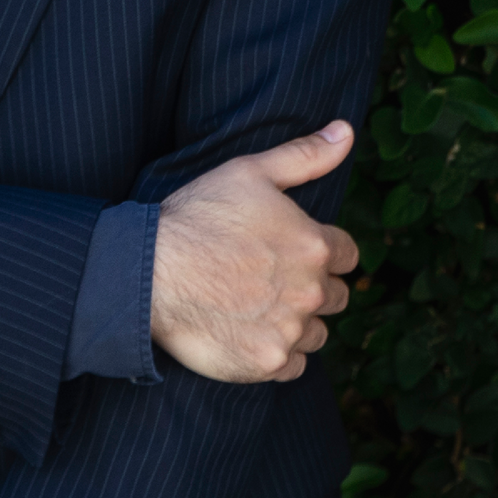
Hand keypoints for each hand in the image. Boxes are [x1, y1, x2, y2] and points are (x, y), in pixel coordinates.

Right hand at [150, 122, 360, 382]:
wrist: (150, 272)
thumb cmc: (199, 216)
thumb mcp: (252, 171)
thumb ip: (306, 155)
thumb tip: (346, 130)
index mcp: (315, 244)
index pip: (347, 254)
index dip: (325, 251)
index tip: (298, 252)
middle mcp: (310, 291)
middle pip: (336, 296)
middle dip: (315, 288)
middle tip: (275, 280)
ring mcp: (289, 330)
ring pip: (316, 333)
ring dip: (299, 323)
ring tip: (263, 308)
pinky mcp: (266, 363)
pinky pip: (294, 366)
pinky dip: (280, 355)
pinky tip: (254, 335)